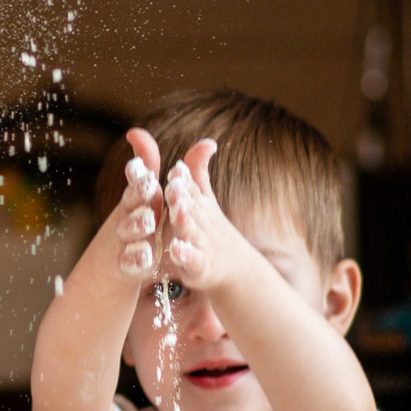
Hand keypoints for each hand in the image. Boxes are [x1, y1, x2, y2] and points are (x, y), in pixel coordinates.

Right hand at [104, 128, 167, 281]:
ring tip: (148, 220)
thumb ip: (145, 165)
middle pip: (130, 205)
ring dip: (137, 225)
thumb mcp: (141, 199)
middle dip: (139, 195)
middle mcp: (127, 219)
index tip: (142, 167)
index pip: (137, 186)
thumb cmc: (130, 228)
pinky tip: (146, 258)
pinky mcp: (124, 269)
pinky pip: (129, 264)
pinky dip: (136, 260)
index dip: (140, 177)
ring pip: (128, 233)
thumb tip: (137, 131)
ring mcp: (122, 244)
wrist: (107, 272)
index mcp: (135, 203)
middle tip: (149, 185)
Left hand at [160, 140, 264, 297]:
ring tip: (177, 211)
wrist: (236, 268)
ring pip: (191, 230)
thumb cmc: (212, 229)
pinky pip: (192, 260)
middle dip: (182, 195)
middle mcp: (200, 221)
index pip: (190, 187)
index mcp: (198, 204)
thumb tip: (208, 141)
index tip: (176, 168)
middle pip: (190, 206)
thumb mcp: (205, 199)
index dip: (183, 179)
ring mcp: (201, 243)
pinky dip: (185, 255)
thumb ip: (199, 171)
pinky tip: (176, 250)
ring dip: (185, 220)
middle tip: (173, 184)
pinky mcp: (200, 267)